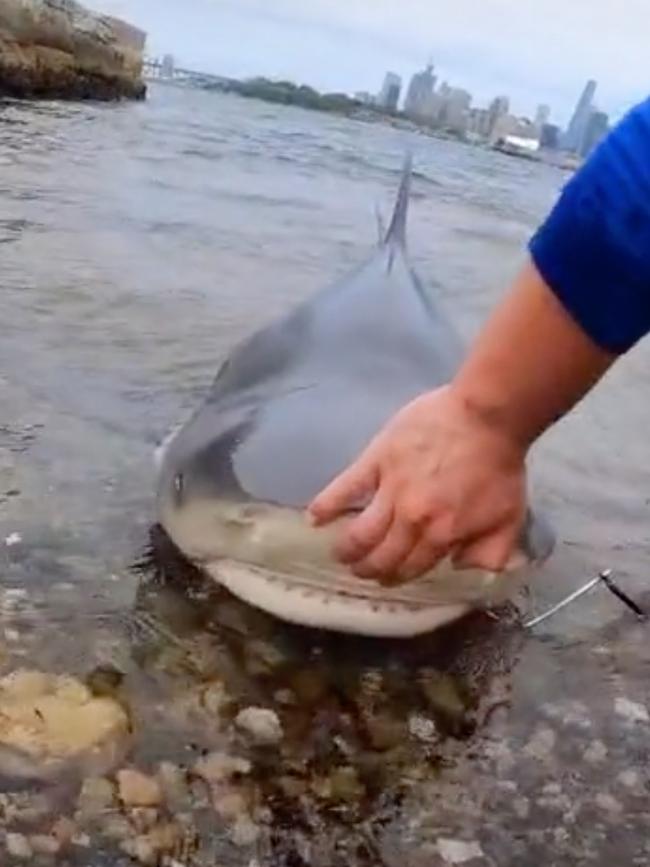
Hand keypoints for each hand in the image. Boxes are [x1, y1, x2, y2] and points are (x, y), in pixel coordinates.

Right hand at [308, 385, 527, 583]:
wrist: (489, 416)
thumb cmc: (500, 466)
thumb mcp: (510, 518)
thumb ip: (489, 552)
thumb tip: (459, 567)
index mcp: (442, 535)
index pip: (410, 568)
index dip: (397, 578)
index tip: (388, 579)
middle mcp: (411, 519)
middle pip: (381, 556)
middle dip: (368, 570)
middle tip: (361, 571)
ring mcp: (390, 490)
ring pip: (360, 532)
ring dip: (347, 550)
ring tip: (341, 555)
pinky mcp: (376, 461)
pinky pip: (344, 487)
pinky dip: (326, 505)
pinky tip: (314, 518)